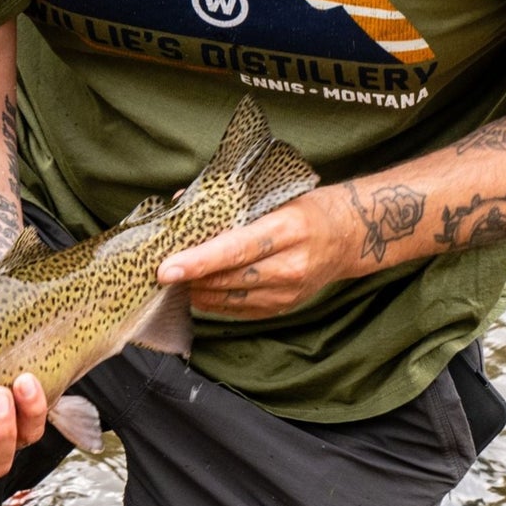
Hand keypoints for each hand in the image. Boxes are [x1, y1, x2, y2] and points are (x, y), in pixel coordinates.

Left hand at [156, 193, 346, 317]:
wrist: (346, 237)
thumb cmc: (304, 207)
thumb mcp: (273, 194)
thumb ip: (227, 202)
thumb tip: (179, 204)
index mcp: (288, 230)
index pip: (235, 249)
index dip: (198, 261)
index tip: (166, 268)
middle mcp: (290, 266)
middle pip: (228, 278)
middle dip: (189, 276)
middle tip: (158, 268)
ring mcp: (288, 292)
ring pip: (229, 297)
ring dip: (197, 289)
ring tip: (174, 276)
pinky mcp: (283, 308)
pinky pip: (238, 310)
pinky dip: (212, 300)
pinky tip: (197, 288)